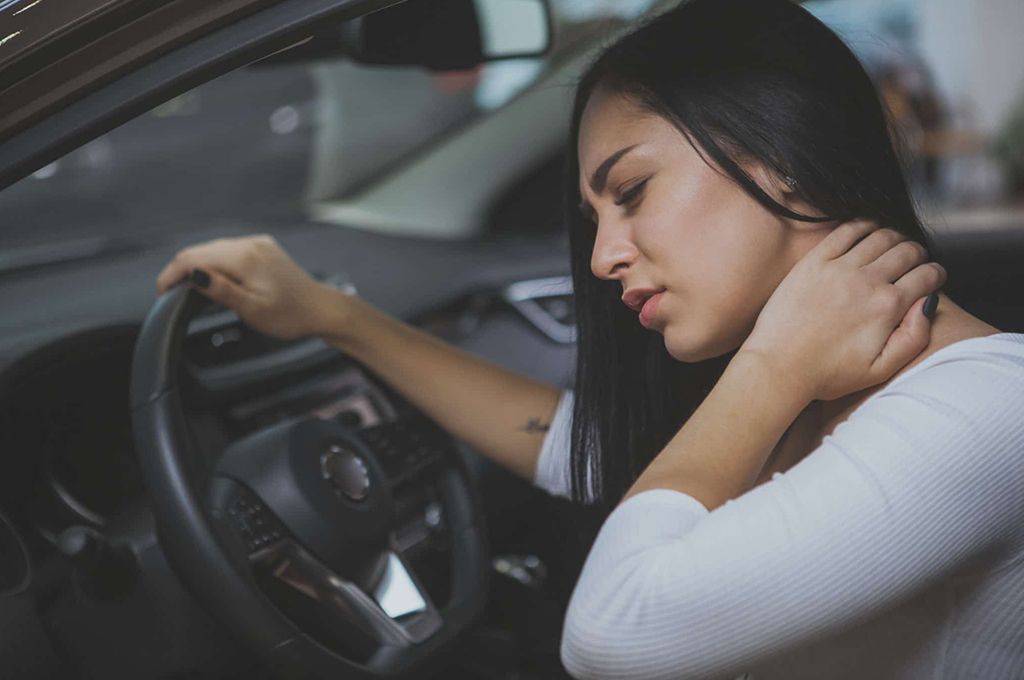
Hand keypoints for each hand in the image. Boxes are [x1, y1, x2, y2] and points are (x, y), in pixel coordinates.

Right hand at [155, 234, 342, 340]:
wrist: (322, 309)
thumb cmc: (291, 315)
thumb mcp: (253, 309)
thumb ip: (221, 291)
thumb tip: (194, 275)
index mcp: (245, 258)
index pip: (194, 257)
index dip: (172, 273)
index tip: (162, 292)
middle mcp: (250, 244)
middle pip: (202, 250)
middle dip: (182, 269)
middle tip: (170, 294)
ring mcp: (258, 244)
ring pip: (214, 249)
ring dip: (198, 265)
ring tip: (187, 289)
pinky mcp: (263, 248)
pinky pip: (230, 251)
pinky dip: (215, 263)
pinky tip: (213, 279)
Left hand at [739, 219, 946, 401]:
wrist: (778, 366)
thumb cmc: (826, 373)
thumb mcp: (880, 369)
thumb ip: (914, 338)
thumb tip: (928, 304)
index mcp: (887, 307)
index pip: (927, 275)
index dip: (936, 274)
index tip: (933, 277)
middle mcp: (866, 281)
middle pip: (907, 251)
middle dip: (918, 253)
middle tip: (915, 261)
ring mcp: (838, 268)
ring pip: (880, 236)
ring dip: (895, 237)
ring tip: (894, 246)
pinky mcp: (813, 262)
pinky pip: (845, 231)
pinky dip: (863, 225)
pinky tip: (868, 230)